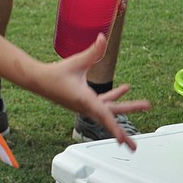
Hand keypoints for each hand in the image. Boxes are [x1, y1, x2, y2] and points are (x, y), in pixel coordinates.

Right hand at [50, 35, 150, 149]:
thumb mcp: (76, 62)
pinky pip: (103, 104)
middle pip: (110, 118)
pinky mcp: (85, 102)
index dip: (114, 128)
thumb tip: (103, 38)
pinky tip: (124, 89)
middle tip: (134, 145)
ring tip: (143, 104)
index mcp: (85, 100)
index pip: (103, 116)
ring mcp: (86, 106)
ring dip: (125, 107)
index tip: (122, 140)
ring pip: (109, 111)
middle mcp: (87, 106)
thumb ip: (93, 51)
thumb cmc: (55, 74)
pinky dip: (114, 98)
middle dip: (123, 131)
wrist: (39, 80)